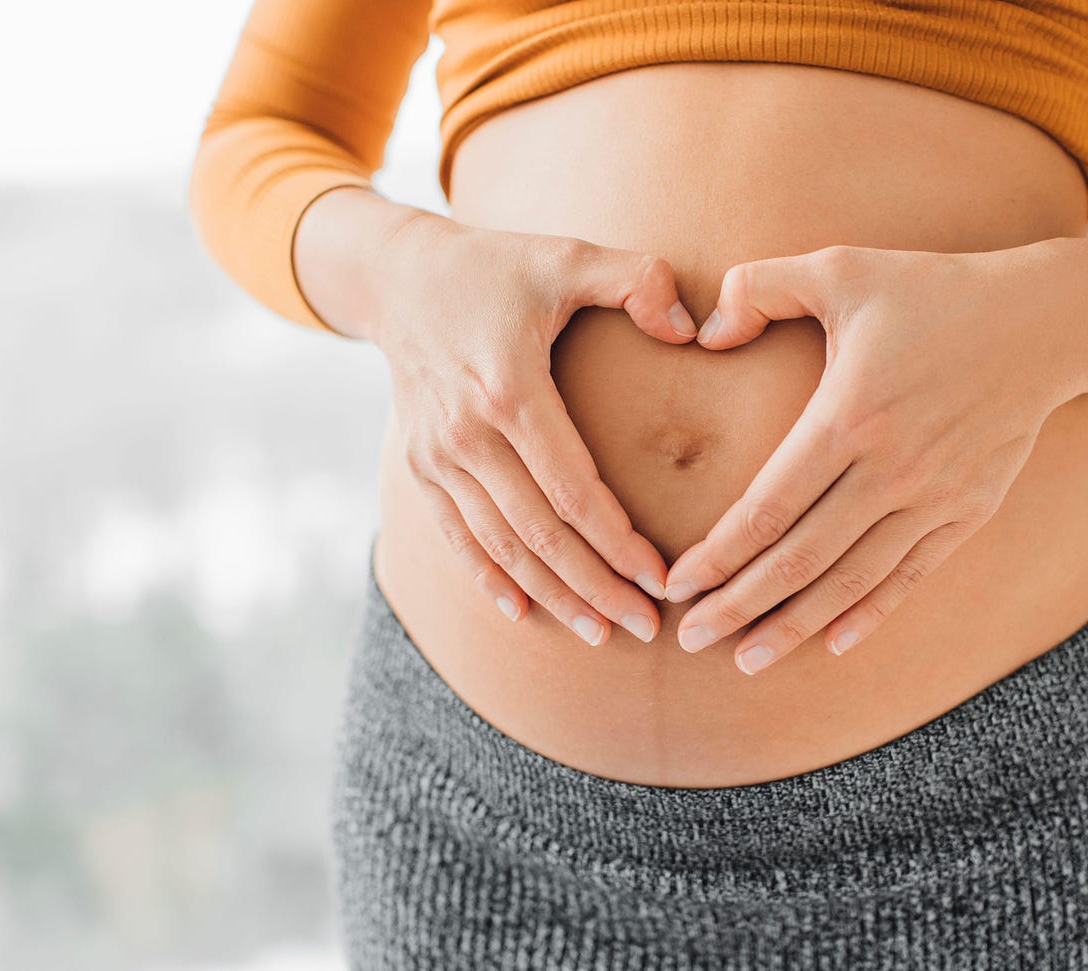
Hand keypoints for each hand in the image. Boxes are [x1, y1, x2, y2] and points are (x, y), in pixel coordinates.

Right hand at [370, 213, 699, 645]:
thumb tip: (692, 329)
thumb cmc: (496, 266)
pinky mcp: (421, 466)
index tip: (662, 580)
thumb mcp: (567, 255)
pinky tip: (522, 613)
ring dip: (552, 596)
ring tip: (601, 633)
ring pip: (500, 547)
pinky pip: (455, 537)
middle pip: (539, 535)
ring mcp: (438, 456)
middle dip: (596, 588)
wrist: (395, 274)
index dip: (619, 542)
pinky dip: (488, 579)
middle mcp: (467, 434)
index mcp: (510, 392)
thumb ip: (637, 280)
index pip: (573, 490)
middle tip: (646, 628)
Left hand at [662, 241, 1087, 673]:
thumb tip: (704, 336)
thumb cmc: (933, 290)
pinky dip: (869, 613)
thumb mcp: (841, 268)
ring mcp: (936, 496)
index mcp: (850, 414)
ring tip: (746, 659)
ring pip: (851, 580)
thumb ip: (758, 287)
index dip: (717, 555)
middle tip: (689, 638)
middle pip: (800, 558)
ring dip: (794, 625)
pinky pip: (910, 576)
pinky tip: (831, 643)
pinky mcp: (970, 510)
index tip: (676, 585)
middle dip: (739, 605)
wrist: (1044, 322)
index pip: (767, 507)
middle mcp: (893, 468)